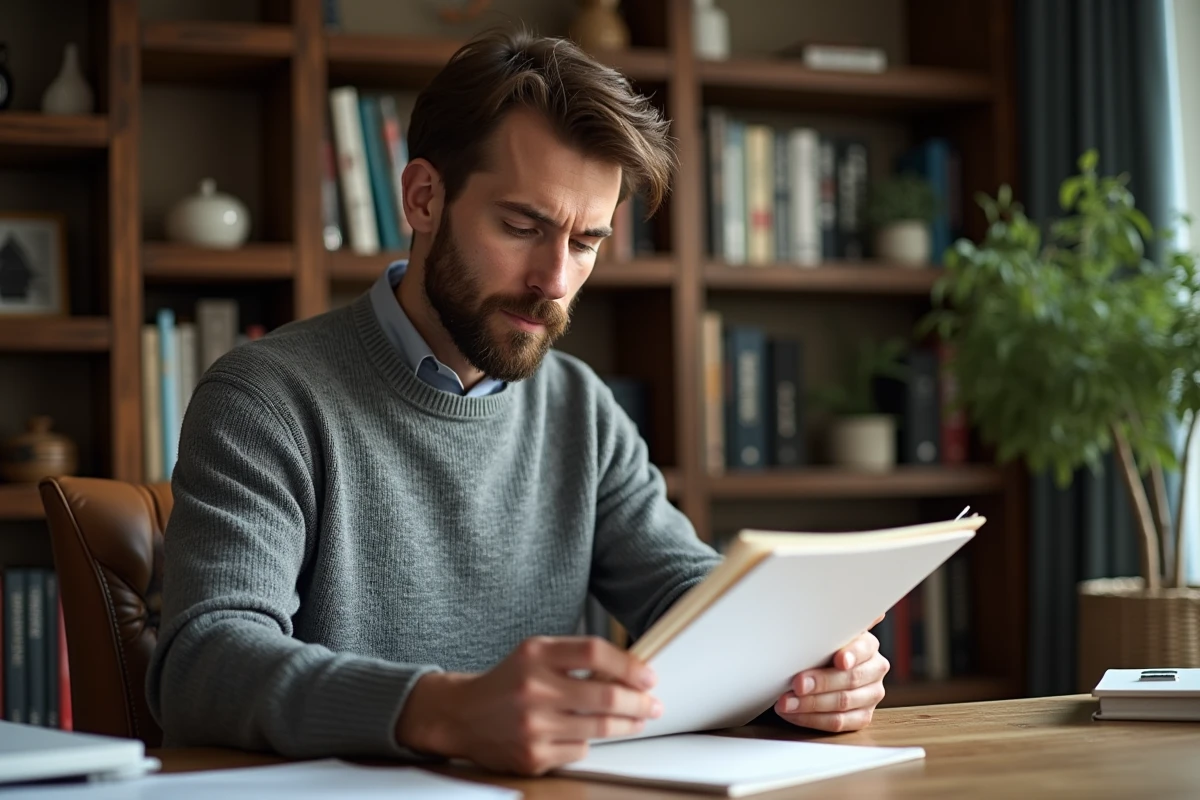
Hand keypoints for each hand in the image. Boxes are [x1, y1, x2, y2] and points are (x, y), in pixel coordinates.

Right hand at [395, 636, 661, 775]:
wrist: (462, 716)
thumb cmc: (508, 682)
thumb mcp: (535, 655)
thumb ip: (575, 656)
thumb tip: (628, 671)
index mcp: (534, 655)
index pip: (594, 652)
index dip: (628, 664)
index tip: (647, 675)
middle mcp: (532, 689)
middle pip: (604, 694)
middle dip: (638, 701)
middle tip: (653, 703)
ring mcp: (532, 726)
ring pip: (599, 727)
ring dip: (627, 724)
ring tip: (638, 719)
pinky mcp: (532, 756)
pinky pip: (579, 750)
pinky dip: (588, 742)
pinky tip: (584, 734)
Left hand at [774, 616, 889, 732]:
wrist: (815, 667)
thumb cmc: (818, 646)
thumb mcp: (824, 631)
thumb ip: (835, 619)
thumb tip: (858, 605)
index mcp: (868, 645)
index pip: (864, 648)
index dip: (851, 654)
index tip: (838, 659)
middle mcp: (874, 669)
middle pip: (851, 679)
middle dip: (821, 682)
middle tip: (797, 683)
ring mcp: (870, 695)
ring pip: (843, 704)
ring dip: (810, 704)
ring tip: (785, 702)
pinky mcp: (862, 717)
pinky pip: (838, 723)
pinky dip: (812, 719)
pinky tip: (792, 713)